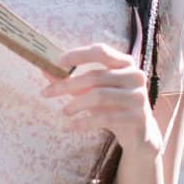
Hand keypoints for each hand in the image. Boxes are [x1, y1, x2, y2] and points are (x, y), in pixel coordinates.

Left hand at [38, 42, 158, 148]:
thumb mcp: (92, 90)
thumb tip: (45, 70)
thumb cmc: (112, 105)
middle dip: (67, 84)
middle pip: (95, 76)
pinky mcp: (137, 117)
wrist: (138, 132)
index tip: (57, 62)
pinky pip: (106, 118)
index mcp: (125, 63)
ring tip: (64, 111)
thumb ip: (72, 80)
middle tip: (46, 93)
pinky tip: (72, 126)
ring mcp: (138, 96)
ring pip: (99, 96)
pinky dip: (85, 122)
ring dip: (76, 104)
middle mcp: (135, 76)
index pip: (101, 51)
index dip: (78, 55)